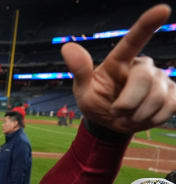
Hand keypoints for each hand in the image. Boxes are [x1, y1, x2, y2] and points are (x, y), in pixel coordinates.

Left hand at [61, 4, 175, 132]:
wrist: (111, 123)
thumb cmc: (96, 102)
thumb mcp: (83, 91)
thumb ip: (80, 71)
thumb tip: (67, 47)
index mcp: (120, 61)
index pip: (133, 40)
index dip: (147, 25)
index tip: (162, 10)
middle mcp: (142, 66)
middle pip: (144, 79)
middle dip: (127, 103)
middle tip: (115, 113)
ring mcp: (161, 79)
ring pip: (157, 97)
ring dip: (137, 116)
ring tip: (127, 116)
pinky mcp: (173, 94)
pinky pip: (171, 106)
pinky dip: (153, 120)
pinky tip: (143, 117)